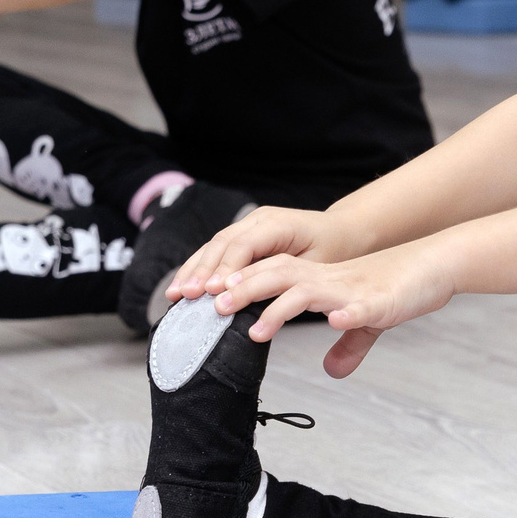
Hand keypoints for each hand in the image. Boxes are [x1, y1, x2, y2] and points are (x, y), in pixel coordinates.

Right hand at [167, 207, 354, 302]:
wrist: (340, 231)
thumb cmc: (332, 251)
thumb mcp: (316, 266)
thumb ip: (285, 278)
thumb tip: (253, 299)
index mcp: (278, 224)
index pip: (244, 245)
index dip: (225, 269)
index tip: (211, 292)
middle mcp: (260, 219)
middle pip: (223, 243)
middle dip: (202, 271)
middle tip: (186, 295)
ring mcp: (249, 223)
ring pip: (214, 244)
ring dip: (193, 269)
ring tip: (176, 293)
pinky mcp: (243, 233)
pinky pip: (217, 249)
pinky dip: (199, 267)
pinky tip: (184, 284)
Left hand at [201, 245, 458, 378]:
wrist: (435, 266)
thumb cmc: (396, 290)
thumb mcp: (366, 322)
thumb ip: (347, 347)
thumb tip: (331, 372)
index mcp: (320, 281)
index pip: (270, 275)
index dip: (239, 284)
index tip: (208, 301)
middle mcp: (329, 280)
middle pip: (277, 275)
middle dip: (244, 290)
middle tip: (212, 308)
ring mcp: (352, 290)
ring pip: (308, 289)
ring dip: (280, 307)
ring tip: (257, 329)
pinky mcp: (380, 302)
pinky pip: (360, 308)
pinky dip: (346, 315)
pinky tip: (335, 323)